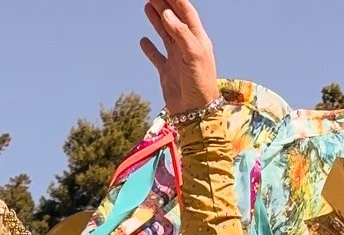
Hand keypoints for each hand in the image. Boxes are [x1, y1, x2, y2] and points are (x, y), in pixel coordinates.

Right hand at [140, 1, 219, 117]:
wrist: (196, 113)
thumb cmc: (200, 83)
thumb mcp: (194, 55)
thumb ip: (181, 33)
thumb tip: (166, 13)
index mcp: (197, 39)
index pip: (186, 12)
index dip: (176, 0)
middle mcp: (186, 46)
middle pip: (173, 19)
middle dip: (164, 4)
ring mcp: (176, 59)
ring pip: (164, 34)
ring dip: (156, 20)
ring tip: (147, 6)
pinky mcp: (167, 73)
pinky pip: (156, 57)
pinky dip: (149, 49)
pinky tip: (143, 40)